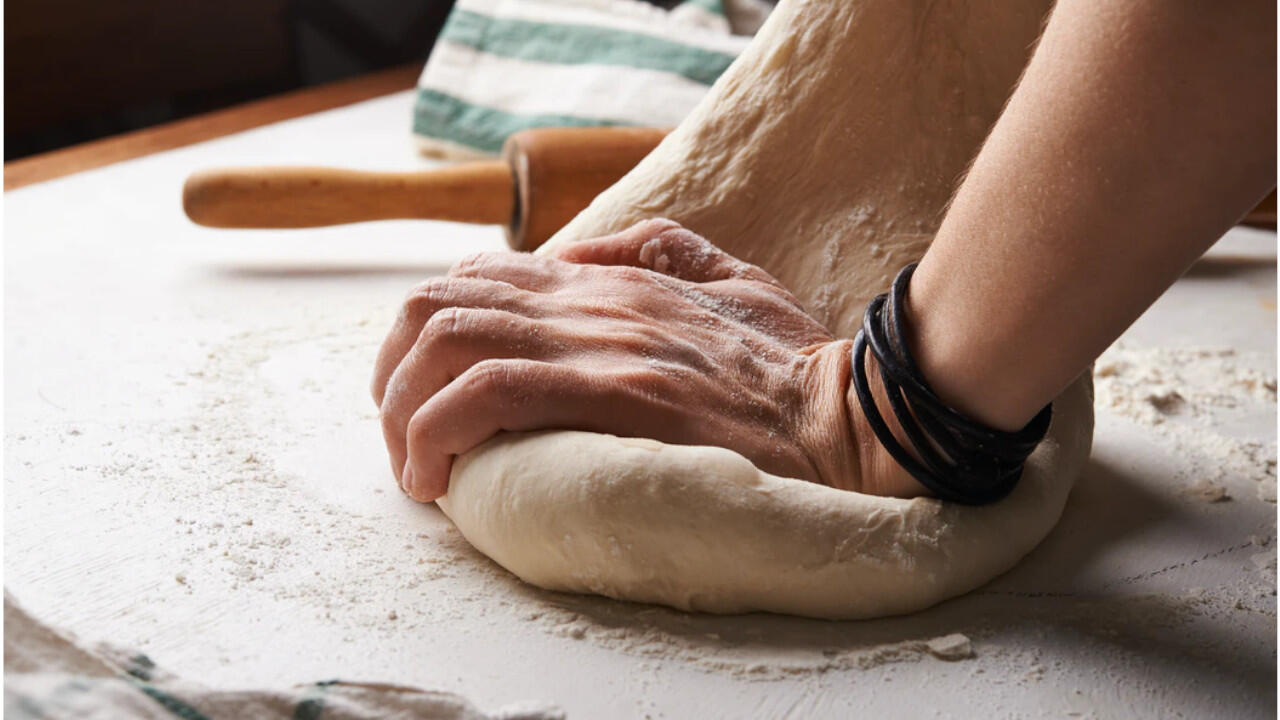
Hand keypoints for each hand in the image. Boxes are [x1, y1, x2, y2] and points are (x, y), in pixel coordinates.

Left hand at [372, 219, 920, 501]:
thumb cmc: (795, 366)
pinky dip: (437, 433)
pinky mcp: (614, 393)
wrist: (851, 417)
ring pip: (447, 341)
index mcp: (610, 280)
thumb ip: (659, 249)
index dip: (427, 335)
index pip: (477, 277)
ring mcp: (600, 343)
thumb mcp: (732, 278)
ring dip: (403, 409)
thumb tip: (581, 251)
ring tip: (414, 470)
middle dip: (393, 374)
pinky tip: (437, 479)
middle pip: (437, 304)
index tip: (427, 398)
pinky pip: (487, 393)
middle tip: (404, 440)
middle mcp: (591, 300)